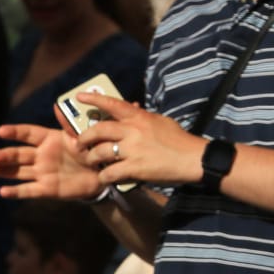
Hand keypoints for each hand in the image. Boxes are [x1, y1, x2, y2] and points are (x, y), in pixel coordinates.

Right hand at [0, 123, 102, 200]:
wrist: (104, 175)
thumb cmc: (93, 151)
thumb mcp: (83, 135)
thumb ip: (68, 124)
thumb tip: (57, 105)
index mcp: (49, 139)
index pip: (28, 134)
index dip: (14, 132)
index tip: (0, 131)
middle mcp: (41, 155)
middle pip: (18, 154)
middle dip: (4, 156)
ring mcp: (42, 172)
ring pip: (18, 171)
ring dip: (2, 171)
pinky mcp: (47, 189)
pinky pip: (29, 190)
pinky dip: (16, 192)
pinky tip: (3, 191)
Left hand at [70, 92, 205, 187]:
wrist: (195, 159)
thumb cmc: (179, 140)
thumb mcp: (160, 121)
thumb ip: (142, 117)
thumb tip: (130, 110)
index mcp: (139, 117)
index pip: (112, 104)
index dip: (94, 98)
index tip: (80, 96)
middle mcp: (133, 131)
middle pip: (98, 130)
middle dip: (84, 138)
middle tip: (79, 143)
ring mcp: (133, 150)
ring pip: (100, 152)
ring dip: (92, 158)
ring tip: (92, 161)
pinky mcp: (136, 168)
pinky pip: (110, 172)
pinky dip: (104, 176)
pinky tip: (105, 177)